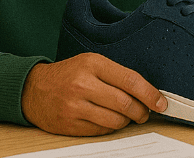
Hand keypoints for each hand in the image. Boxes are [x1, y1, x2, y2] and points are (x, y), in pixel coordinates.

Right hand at [21, 52, 166, 135]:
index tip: (161, 102)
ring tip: (126, 115)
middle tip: (145, 112)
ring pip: (115, 120)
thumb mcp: (91, 63)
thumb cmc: (68, 74)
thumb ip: (116, 74)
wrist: (33, 89)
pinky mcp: (70, 124)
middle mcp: (83, 84)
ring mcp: (75, 106)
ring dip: (127, 121)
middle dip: (141, 111)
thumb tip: (147, 92)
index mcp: (93, 64)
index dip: (150, 93)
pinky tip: (109, 119)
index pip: (130, 80)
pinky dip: (111, 127)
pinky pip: (101, 130)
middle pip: (125, 103)